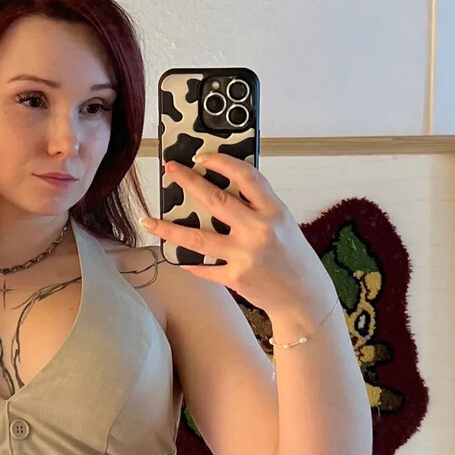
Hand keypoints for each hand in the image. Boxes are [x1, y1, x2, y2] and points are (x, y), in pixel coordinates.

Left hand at [142, 154, 336, 322]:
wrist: (304, 298)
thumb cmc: (293, 257)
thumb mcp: (283, 223)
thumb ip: (258, 206)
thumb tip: (223, 185)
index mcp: (274, 211)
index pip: (246, 177)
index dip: (221, 162)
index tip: (202, 156)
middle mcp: (259, 231)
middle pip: (215, 200)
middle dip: (188, 182)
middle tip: (169, 170)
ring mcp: (245, 256)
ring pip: (197, 238)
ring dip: (169, 228)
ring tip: (149, 220)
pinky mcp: (235, 277)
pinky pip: (203, 267)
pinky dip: (189, 261)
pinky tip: (176, 256)